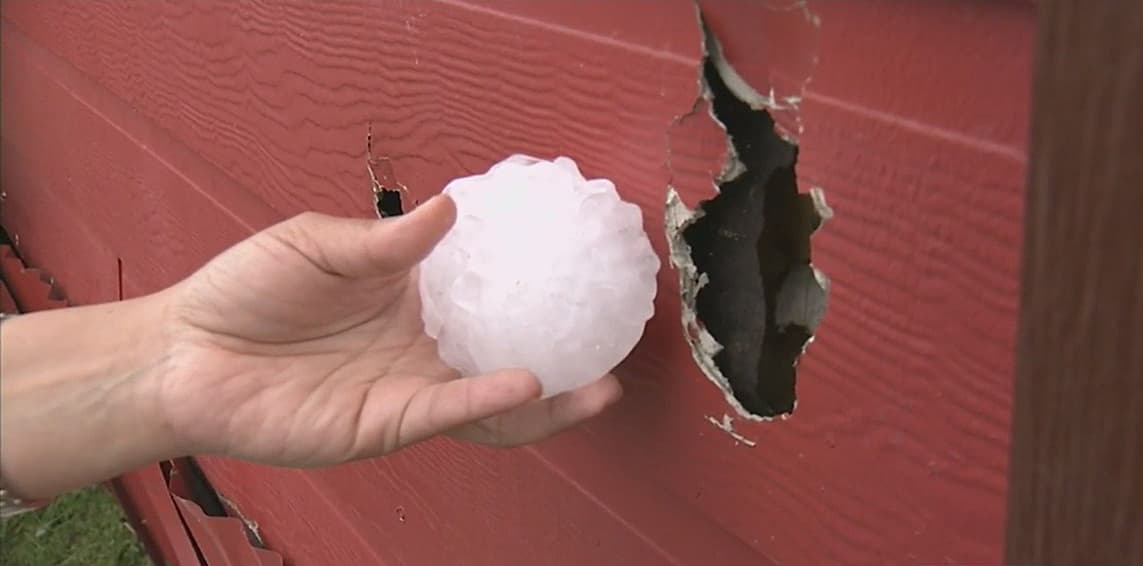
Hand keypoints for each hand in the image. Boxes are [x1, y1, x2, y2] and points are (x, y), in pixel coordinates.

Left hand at [154, 195, 621, 466]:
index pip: (487, 290)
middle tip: (618, 336)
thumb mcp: (316, 243)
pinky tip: (528, 383)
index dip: (534, 281)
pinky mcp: (384, 425)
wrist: (183, 353)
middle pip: (508, 353)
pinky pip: (447, 414)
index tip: (582, 262)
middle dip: (566, 354)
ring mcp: (408, 389)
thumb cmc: (244, 289)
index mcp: (411, 296)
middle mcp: (422, 347)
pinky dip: (489, 401)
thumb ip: (385, 240)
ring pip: (492, 402)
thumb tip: (450, 208)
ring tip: (601, 388)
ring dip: (550, 399)